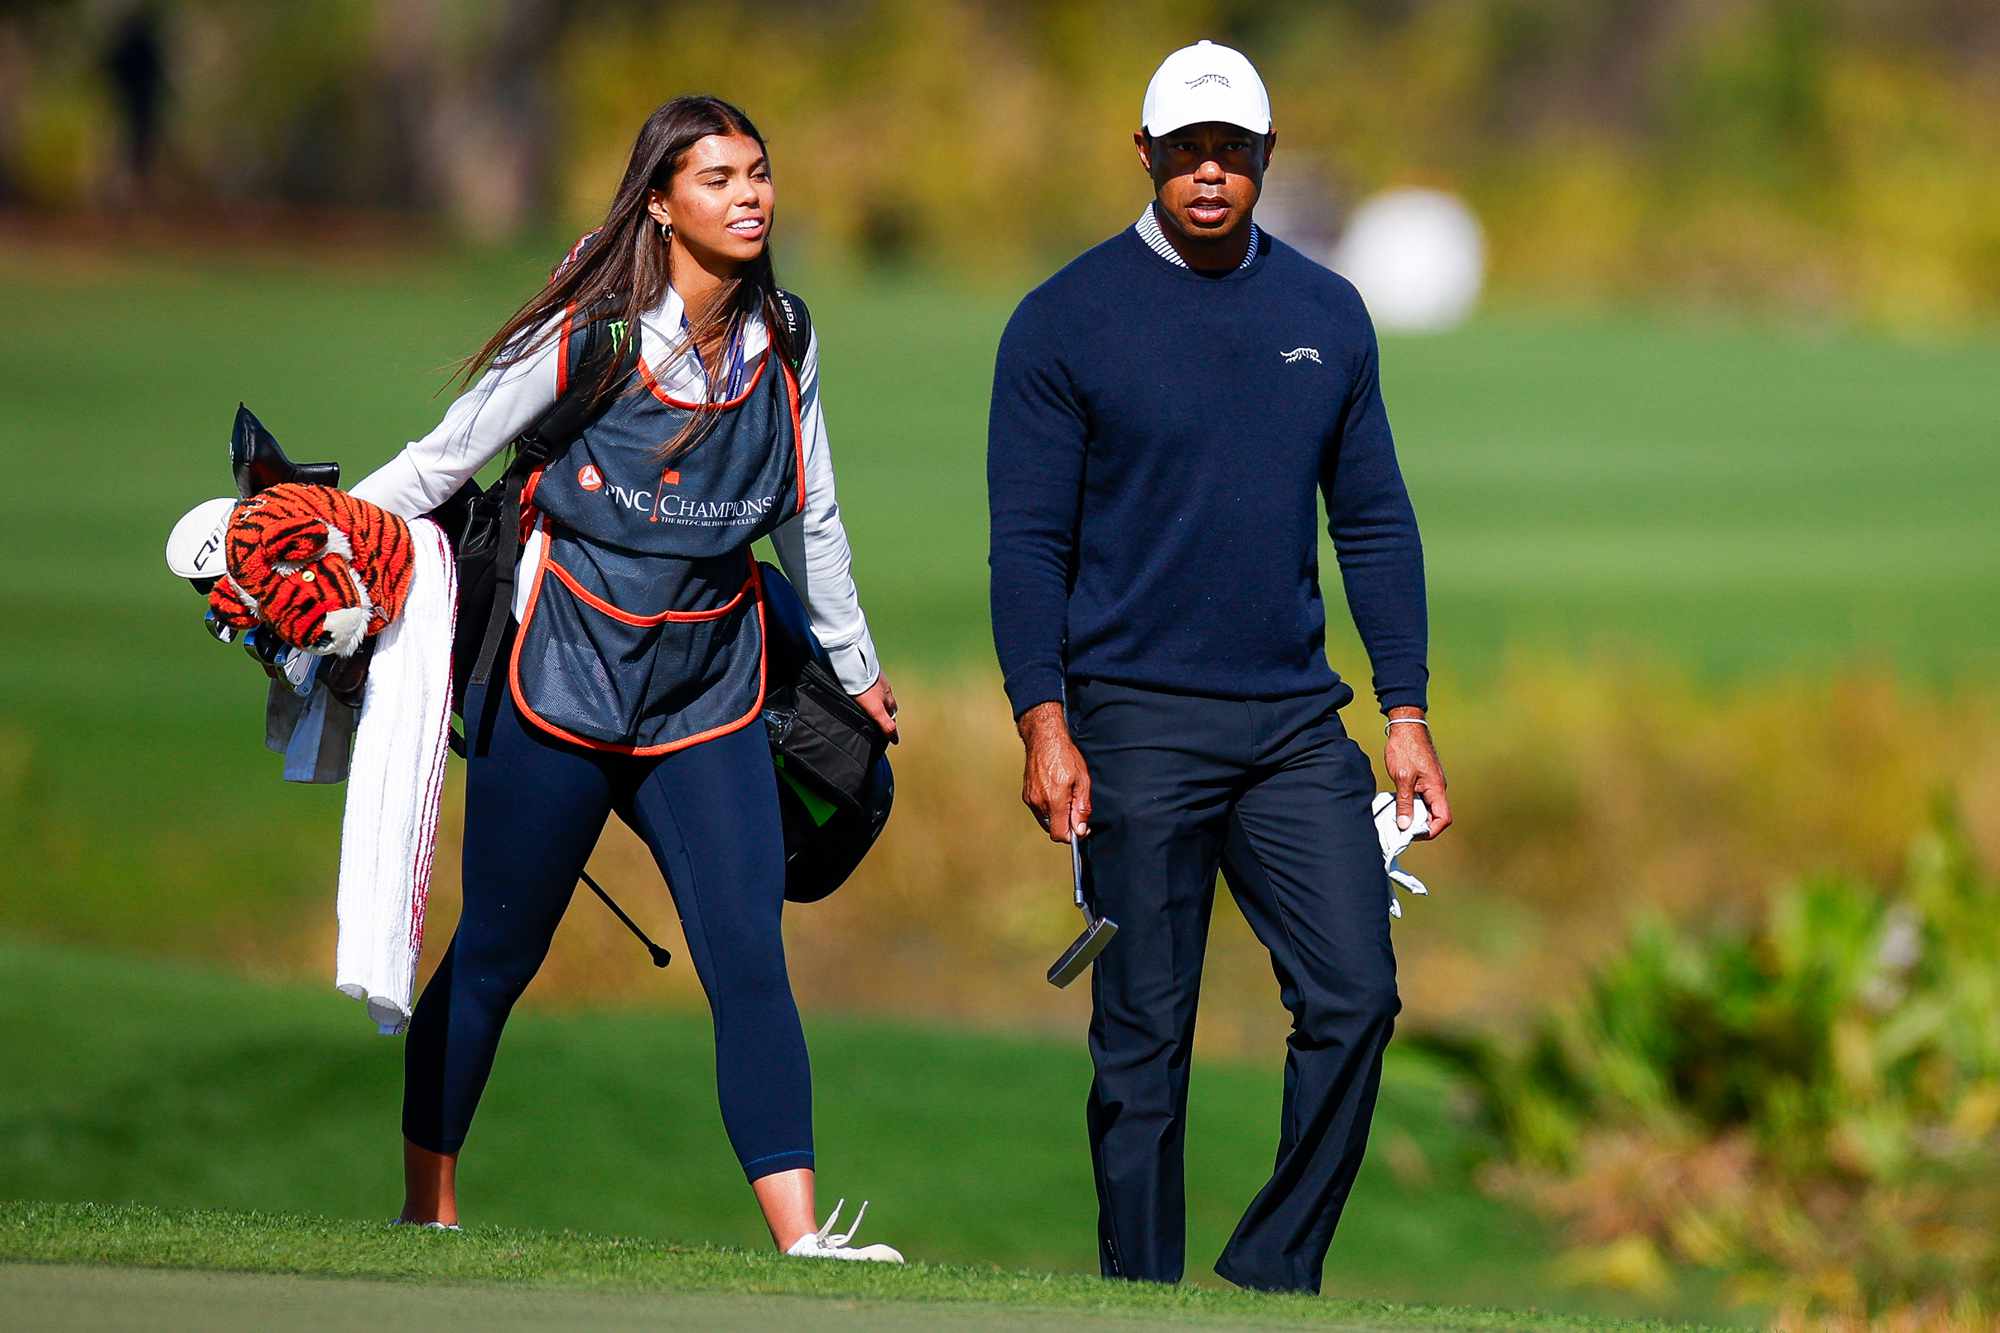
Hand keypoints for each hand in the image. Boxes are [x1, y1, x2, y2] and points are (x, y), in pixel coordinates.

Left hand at [852, 675, 898, 744]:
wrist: (855, 665)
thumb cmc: (864, 688)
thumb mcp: (875, 710)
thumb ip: (885, 724)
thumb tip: (896, 739)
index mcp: (888, 698)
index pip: (892, 715)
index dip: (891, 724)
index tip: (890, 733)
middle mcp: (885, 688)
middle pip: (888, 703)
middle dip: (886, 712)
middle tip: (881, 720)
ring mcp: (878, 679)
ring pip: (881, 693)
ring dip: (879, 700)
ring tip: (872, 706)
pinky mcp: (869, 671)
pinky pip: (872, 683)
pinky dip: (871, 690)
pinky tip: (864, 691)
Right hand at [1017, 700, 1091, 843]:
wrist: (1044, 740)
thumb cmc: (1064, 755)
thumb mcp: (1082, 781)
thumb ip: (1082, 807)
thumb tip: (1080, 828)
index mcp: (1054, 800)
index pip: (1060, 835)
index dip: (1073, 836)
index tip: (1081, 828)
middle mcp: (1039, 802)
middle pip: (1053, 829)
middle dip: (1066, 825)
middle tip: (1076, 808)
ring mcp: (1030, 799)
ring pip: (1046, 821)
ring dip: (1057, 816)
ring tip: (1065, 797)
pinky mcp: (1026, 795)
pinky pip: (1039, 811)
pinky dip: (1049, 808)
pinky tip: (1055, 793)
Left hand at [1385, 708, 1450, 838]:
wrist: (1406, 726)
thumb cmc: (1405, 748)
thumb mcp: (1402, 777)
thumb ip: (1404, 803)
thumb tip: (1405, 825)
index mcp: (1436, 788)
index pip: (1443, 818)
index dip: (1430, 830)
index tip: (1412, 834)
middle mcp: (1437, 788)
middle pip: (1435, 816)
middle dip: (1420, 826)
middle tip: (1401, 828)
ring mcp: (1430, 784)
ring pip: (1427, 808)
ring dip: (1414, 816)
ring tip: (1396, 819)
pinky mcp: (1423, 780)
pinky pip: (1420, 799)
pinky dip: (1410, 806)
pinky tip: (1397, 806)